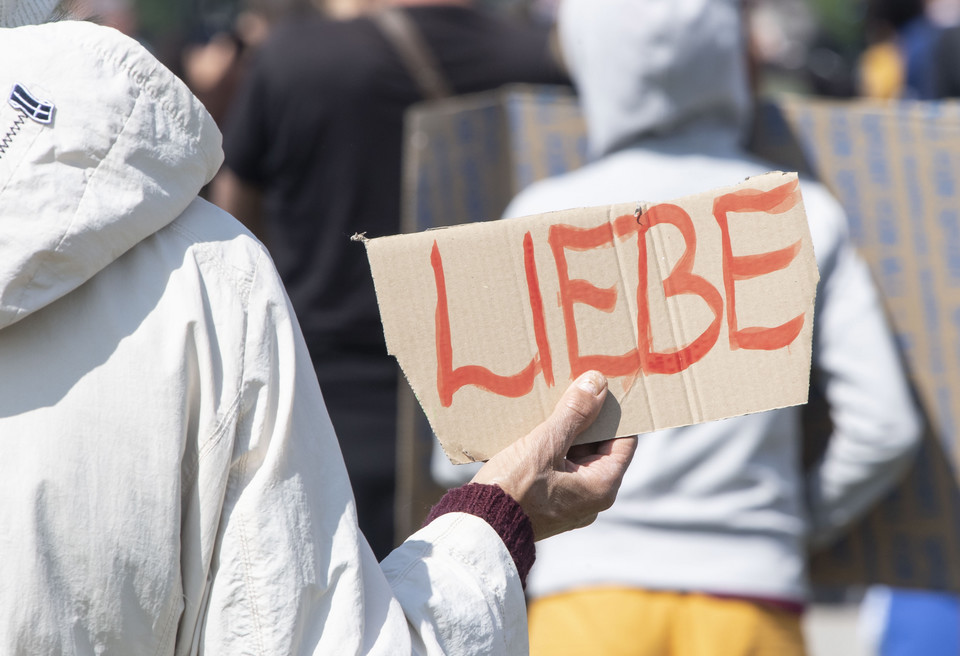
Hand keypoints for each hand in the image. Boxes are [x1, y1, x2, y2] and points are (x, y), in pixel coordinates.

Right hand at [471, 371, 636, 540]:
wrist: (479, 528)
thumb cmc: (514, 488)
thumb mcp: (545, 444)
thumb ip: (574, 413)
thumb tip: (597, 383)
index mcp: (602, 487)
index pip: (624, 441)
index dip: (614, 413)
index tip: (601, 389)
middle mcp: (591, 500)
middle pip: (598, 448)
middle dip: (585, 420)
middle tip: (572, 390)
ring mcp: (569, 504)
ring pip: (575, 458)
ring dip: (564, 434)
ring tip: (549, 406)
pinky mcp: (547, 504)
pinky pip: (557, 469)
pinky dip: (549, 450)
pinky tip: (532, 430)